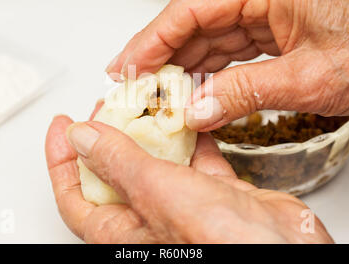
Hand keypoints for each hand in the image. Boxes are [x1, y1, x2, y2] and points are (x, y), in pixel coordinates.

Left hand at [45, 106, 332, 242]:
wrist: (288, 252)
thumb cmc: (225, 245)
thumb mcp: (159, 195)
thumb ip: (120, 163)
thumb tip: (81, 138)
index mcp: (124, 231)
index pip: (76, 197)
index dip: (61, 162)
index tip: (62, 126)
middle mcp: (151, 219)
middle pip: (115, 173)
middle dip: (108, 135)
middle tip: (107, 105)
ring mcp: (184, 206)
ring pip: (157, 161)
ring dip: (150, 130)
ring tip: (146, 99)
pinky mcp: (216, 194)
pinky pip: (196, 158)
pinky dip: (192, 134)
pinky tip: (189, 113)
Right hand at [106, 0, 348, 131]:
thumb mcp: (306, 81)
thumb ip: (243, 93)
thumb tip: (195, 110)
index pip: (191, 8)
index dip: (153, 39)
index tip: (128, 65)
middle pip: (194, 19)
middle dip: (161, 53)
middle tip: (132, 82)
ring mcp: (268, 4)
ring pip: (209, 33)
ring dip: (182, 63)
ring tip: (155, 91)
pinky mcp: (274, 22)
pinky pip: (229, 44)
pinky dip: (208, 68)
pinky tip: (191, 87)